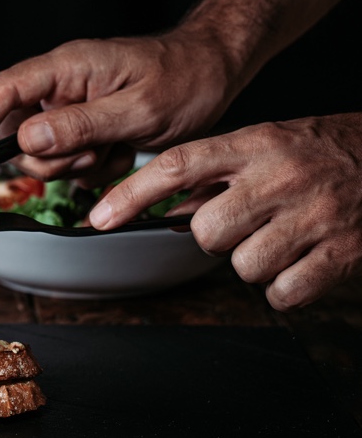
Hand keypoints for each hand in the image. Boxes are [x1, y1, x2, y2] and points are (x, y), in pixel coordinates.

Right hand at [0, 30, 240, 187]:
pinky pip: (68, 157)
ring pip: (43, 152)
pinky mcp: (83, 122)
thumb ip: (79, 125)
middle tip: (93, 154)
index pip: (4, 92)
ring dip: (76, 165)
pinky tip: (120, 151)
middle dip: (51, 158)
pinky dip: (91, 166)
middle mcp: (62, 84)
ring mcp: (71, 104)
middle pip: (19, 132)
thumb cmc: (186, 77)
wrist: (216, 69)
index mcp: (68, 67)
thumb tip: (25, 139)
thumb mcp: (138, 109)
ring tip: (115, 149)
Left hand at [89, 114, 361, 309]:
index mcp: (256, 144)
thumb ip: (214, 174)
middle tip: (245, 222)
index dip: (133, 193)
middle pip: (206, 230)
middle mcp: (280, 177)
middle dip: (216, 236)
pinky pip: (283, 293)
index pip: (178, 165)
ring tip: (281, 237)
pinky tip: (303, 260)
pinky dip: (287, 287)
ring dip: (255, 262)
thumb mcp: (264, 145)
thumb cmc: (321, 152)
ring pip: (244, 266)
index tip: (100, 217)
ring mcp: (313, 215)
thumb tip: (163, 210)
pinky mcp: (342, 252)